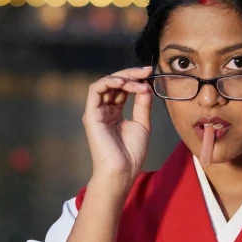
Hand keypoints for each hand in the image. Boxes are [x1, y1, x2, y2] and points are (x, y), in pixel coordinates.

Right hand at [82, 66, 152, 188]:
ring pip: (106, 83)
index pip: (122, 88)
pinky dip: (110, 82)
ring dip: (123, 77)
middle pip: (114, 83)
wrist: (122, 170)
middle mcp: (104, 110)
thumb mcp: (142, 123)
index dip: (136, 79)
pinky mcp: (91, 114)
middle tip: (147, 71)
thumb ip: (142, 103)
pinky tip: (125, 83)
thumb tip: (146, 85)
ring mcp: (96, 111)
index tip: (150, 74)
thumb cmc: (131, 153)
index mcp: (115, 113)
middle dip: (131, 74)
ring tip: (138, 82)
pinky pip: (96, 89)